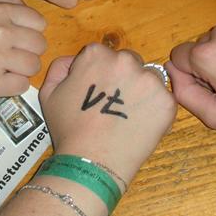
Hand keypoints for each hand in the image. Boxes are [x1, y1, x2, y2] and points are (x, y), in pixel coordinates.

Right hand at [0, 0, 46, 99]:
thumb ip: (4, 5)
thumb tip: (29, 12)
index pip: (39, 23)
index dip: (32, 32)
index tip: (20, 40)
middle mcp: (1, 33)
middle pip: (40, 45)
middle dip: (29, 52)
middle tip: (12, 57)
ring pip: (33, 66)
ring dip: (22, 70)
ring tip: (4, 69)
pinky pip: (22, 86)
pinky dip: (13, 86)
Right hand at [39, 44, 175, 183]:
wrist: (91, 162)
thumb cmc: (68, 128)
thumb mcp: (49, 93)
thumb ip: (60, 67)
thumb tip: (73, 61)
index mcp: (97, 54)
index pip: (104, 55)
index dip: (100, 74)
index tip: (97, 92)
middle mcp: (125, 60)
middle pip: (129, 62)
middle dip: (124, 78)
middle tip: (114, 105)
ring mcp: (149, 80)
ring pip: (148, 79)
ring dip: (142, 92)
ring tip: (128, 117)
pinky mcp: (166, 101)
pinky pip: (163, 99)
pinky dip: (155, 110)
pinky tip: (140, 125)